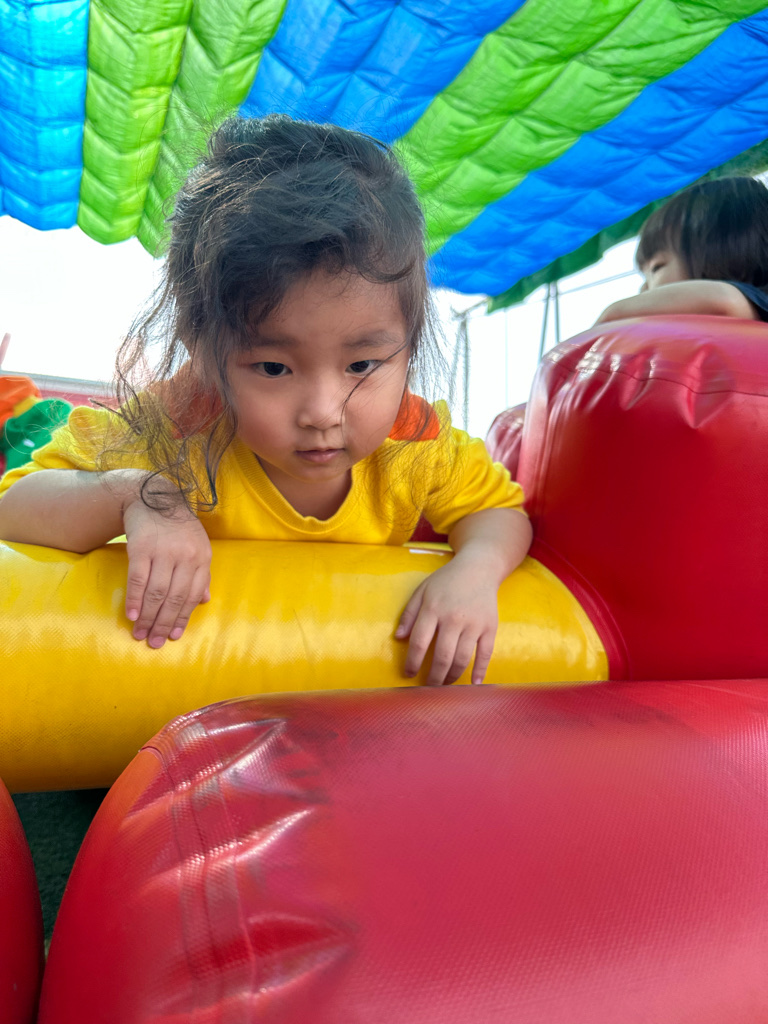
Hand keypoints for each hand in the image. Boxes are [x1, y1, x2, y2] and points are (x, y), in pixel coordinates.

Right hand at [123, 497, 211, 647]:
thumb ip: (201, 574)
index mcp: (202, 558)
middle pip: (175, 598)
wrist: (154, 497)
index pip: (192, 595)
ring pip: (156, 592)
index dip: (182, 618)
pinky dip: (135, 600)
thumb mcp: (198, 547)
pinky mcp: (142, 547)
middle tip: (154, 642)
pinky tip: (132, 615)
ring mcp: (164, 552)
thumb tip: (204, 601)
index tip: (173, 636)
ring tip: (140, 634)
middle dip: (164, 623)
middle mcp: (186, 556)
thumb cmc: (178, 527)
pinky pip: (138, 579)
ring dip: (148, 617)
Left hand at [395, 559, 498, 685]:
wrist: (478, 568)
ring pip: (462, 659)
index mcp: (433, 609)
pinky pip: (485, 654)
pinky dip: (480, 671)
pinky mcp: (490, 627)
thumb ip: (409, 614)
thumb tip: (399, 638)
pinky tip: (473, 684)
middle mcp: (453, 618)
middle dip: (433, 677)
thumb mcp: (422, 591)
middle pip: (441, 656)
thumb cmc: (446, 581)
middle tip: (427, 688)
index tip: (408, 674)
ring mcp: (473, 624)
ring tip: (445, 685)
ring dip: (452, 676)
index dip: (412, 662)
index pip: (419, 642)